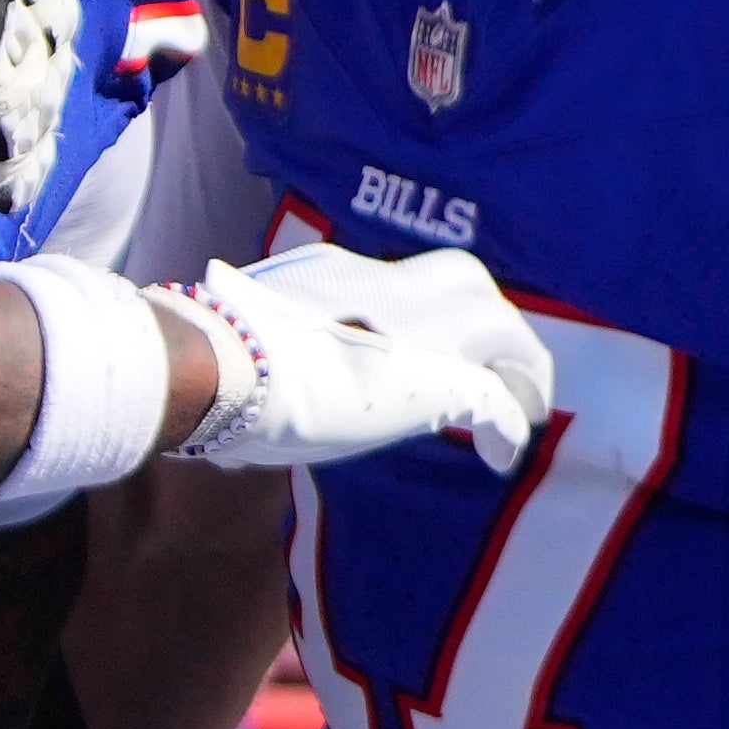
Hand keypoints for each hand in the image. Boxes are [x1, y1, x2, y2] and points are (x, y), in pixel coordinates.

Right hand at [166, 243, 555, 472]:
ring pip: (498, 322)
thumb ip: (247, 345)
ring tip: (517, 406)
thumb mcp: (235, 335)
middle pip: (461, 278)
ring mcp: (418, 322)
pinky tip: (498, 457)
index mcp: (328, 272)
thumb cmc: (210, 357)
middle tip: (484, 366)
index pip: (391, 279)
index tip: (407, 347)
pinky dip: (506, 426)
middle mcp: (382, 281)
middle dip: (481, 320)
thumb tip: (225, 402)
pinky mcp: (443, 373)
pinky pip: (498, 397)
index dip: (414, 311)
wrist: (228, 361)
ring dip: (512, 364)